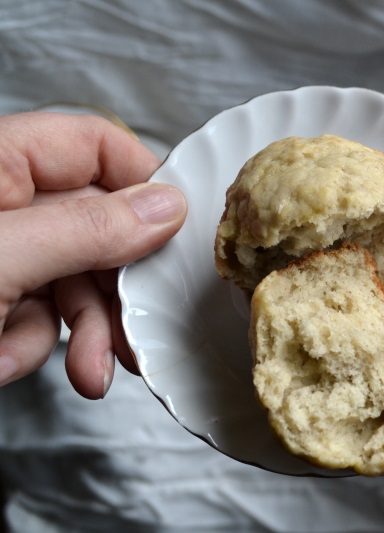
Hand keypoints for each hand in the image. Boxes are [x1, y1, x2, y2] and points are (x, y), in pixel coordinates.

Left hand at [0, 111, 186, 398]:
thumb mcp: (1, 258)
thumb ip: (88, 229)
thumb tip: (168, 206)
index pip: (95, 146)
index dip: (145, 183)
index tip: (183, 233)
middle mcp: (3, 204)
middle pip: (97, 228)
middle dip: (116, 289)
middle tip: (139, 329)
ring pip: (74, 281)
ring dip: (81, 333)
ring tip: (83, 374)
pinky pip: (38, 317)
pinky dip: (27, 347)